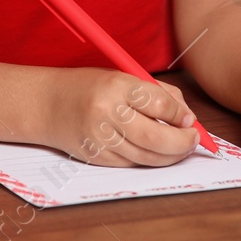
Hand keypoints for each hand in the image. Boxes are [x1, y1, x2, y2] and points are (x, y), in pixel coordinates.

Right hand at [41, 68, 200, 166]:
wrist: (47, 104)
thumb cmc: (89, 87)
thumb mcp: (121, 77)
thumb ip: (156, 93)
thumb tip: (186, 116)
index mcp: (116, 85)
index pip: (159, 103)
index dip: (180, 114)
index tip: (189, 119)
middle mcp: (107, 113)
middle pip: (156, 136)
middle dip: (182, 142)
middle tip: (194, 140)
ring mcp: (100, 138)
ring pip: (147, 156)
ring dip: (170, 156)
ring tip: (181, 148)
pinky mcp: (97, 157)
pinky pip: (132, 163)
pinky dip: (149, 160)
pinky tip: (157, 153)